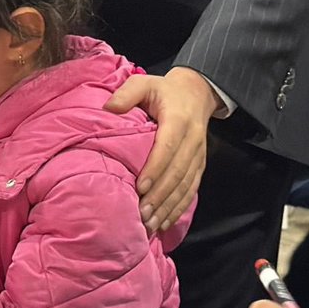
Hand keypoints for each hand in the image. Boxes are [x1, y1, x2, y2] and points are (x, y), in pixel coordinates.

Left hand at [105, 67, 217, 232]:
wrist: (197, 93)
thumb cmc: (163, 90)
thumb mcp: (144, 82)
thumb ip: (127, 93)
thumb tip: (109, 108)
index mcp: (178, 120)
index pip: (168, 148)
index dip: (155, 169)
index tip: (140, 187)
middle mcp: (192, 140)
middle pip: (177, 173)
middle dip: (160, 196)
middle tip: (141, 215)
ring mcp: (198, 155)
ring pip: (185, 185)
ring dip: (169, 207)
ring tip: (151, 225)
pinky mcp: (199, 165)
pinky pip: (191, 190)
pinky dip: (179, 208)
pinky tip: (165, 222)